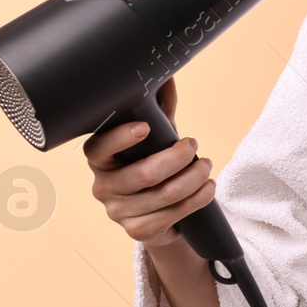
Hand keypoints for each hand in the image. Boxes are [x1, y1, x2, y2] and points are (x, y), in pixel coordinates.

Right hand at [83, 77, 215, 246]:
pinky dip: (197, 199)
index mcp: (99, 159)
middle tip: (194, 144)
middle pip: (141, 175)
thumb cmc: (152, 163)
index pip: (99, 148)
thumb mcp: (156, 137)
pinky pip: (171, 216)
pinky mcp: (137, 231)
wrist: (158, 212)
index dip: (120, 138)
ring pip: (162, 196)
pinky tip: (208, 188)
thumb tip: (167, 74)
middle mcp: (103, 187)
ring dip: (193, 178)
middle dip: (175, 158)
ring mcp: (118, 212)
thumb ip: (159, 108)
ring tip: (207, 165)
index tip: (145, 127)